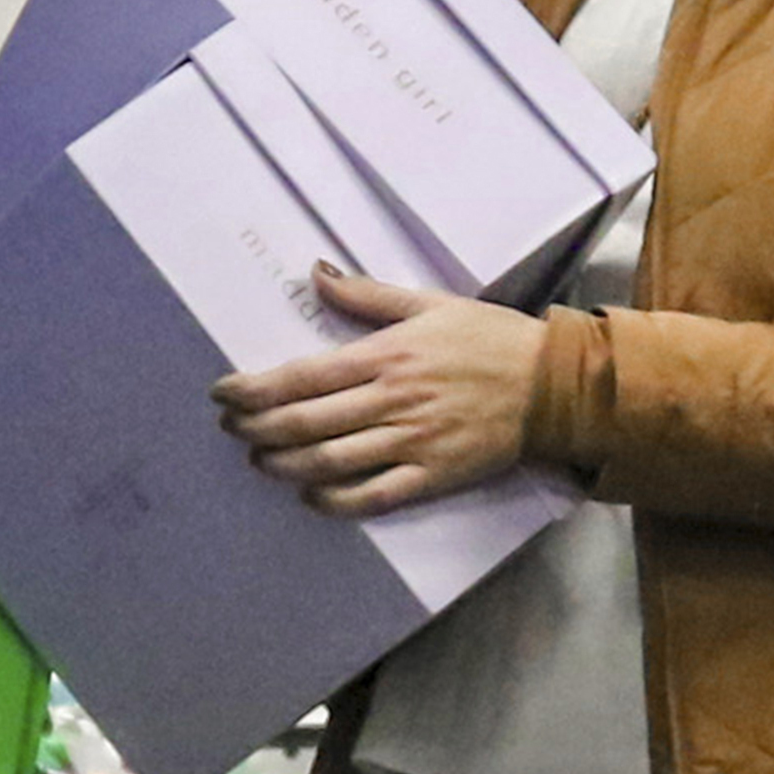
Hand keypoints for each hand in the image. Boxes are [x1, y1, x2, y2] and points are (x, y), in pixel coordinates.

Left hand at [217, 267, 543, 517]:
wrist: (550, 385)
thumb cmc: (488, 339)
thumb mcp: (429, 304)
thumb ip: (367, 295)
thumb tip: (315, 273)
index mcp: (387, 355)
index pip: (303, 376)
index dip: (254, 389)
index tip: (222, 394)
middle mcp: (392, 400)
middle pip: (305, 423)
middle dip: (257, 429)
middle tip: (233, 430)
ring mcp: (411, 442)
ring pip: (330, 462)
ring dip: (285, 465)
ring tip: (261, 461)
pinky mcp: (431, 476)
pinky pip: (372, 496)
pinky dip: (333, 500)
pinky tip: (310, 495)